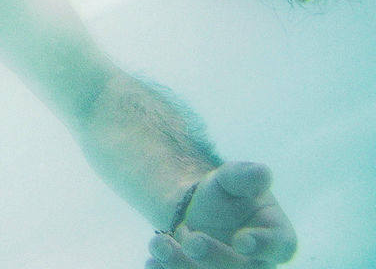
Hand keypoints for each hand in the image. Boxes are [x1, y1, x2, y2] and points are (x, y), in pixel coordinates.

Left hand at [146, 162, 296, 267]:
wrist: (201, 211)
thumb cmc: (227, 195)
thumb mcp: (231, 179)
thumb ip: (244, 176)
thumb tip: (262, 171)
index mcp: (275, 238)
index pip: (278, 246)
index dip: (263, 245)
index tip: (242, 240)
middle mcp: (258, 263)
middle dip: (216, 258)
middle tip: (193, 241)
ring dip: (184, 266)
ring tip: (159, 244)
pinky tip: (152, 261)